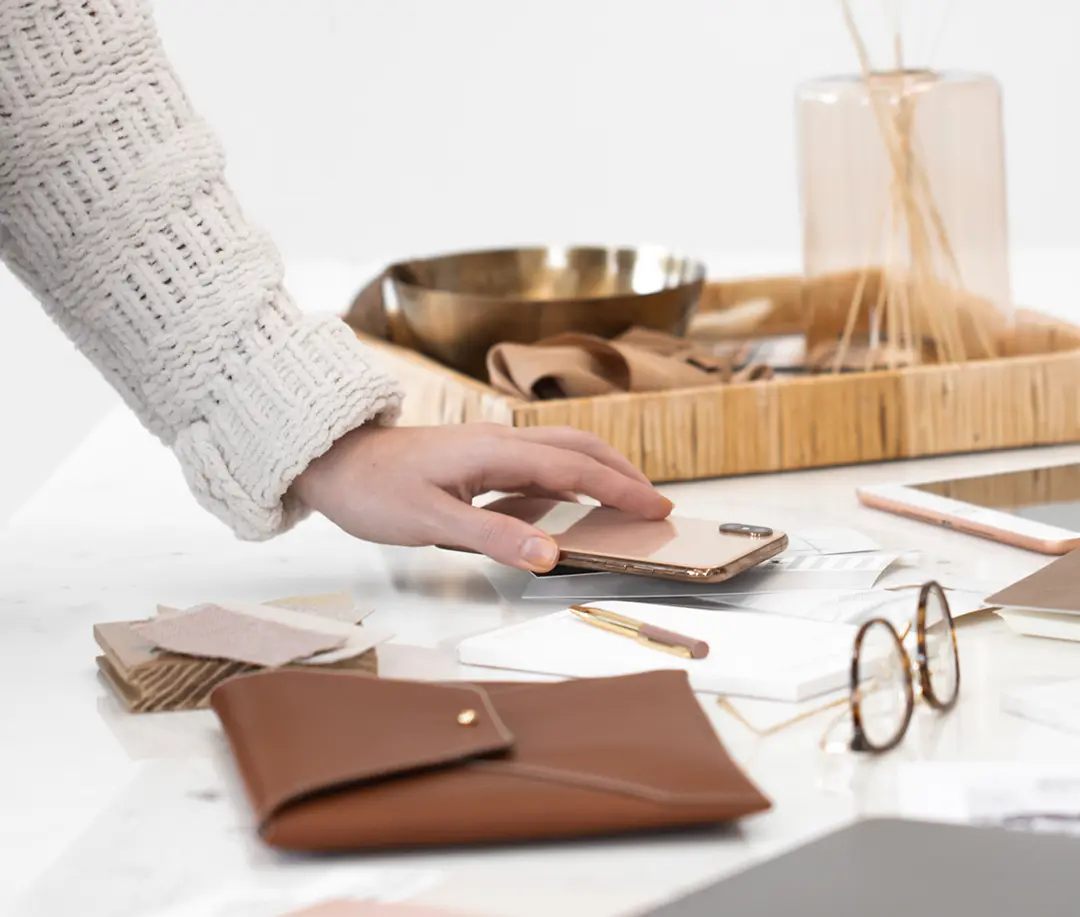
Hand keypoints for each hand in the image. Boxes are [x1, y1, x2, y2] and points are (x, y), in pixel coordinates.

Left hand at [292, 424, 672, 571]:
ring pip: (558, 454)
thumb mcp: (430, 521)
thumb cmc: (373, 489)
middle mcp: (499, 443)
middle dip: (621, 473)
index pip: (575, 467)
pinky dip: (563, 484)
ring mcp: (488, 450)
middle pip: (578, 448)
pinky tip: (564, 507)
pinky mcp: (476, 462)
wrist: (332, 461)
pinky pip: (533, 469)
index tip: (656, 507)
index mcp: (495, 451)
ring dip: (596, 474)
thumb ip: (493, 536)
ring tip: (623, 502)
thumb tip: (552, 553)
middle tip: (654, 502)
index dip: (620, 488)